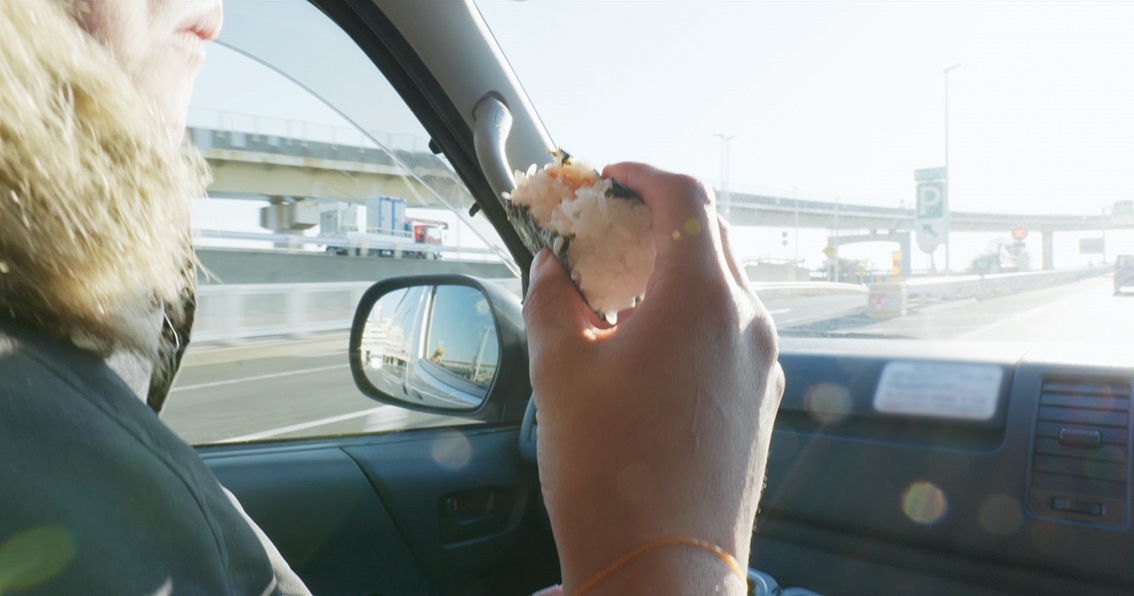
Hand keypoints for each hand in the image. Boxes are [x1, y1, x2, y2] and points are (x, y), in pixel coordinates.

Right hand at [524, 162, 784, 593]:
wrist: (665, 569)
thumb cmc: (611, 474)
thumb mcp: (561, 372)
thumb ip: (552, 299)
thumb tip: (552, 268)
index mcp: (701, 299)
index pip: (686, 197)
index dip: (643, 175)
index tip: (609, 177)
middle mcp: (746, 322)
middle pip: (710, 235)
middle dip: (656, 221)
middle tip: (606, 231)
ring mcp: (763, 363)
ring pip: (722, 284)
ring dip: (673, 270)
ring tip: (618, 295)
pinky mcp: (763, 398)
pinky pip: (730, 329)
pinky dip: (691, 314)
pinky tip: (647, 346)